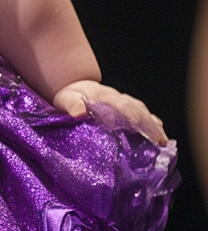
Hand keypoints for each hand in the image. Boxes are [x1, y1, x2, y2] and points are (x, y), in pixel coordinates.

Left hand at [52, 78, 167, 144]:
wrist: (75, 88)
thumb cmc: (70, 96)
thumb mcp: (65, 99)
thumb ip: (72, 105)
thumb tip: (79, 113)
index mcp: (105, 96)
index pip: (123, 106)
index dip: (134, 117)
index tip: (142, 129)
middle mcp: (119, 98)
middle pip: (139, 110)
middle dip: (151, 125)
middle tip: (161, 142)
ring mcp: (125, 103)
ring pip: (143, 112)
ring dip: (154, 126)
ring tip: (164, 143)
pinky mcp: (127, 108)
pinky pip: (143, 115)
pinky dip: (153, 125)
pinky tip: (160, 138)